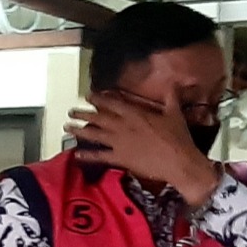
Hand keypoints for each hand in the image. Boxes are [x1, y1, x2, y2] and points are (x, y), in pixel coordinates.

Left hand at [70, 90, 218, 205]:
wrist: (178, 162)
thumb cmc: (178, 138)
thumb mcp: (175, 113)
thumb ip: (171, 97)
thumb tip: (174, 84)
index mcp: (136, 114)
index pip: (113, 103)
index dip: (99, 99)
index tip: (88, 96)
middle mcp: (124, 126)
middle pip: (98, 117)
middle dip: (83, 114)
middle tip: (70, 111)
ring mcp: (120, 143)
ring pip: (95, 134)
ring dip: (79, 130)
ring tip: (67, 127)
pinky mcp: (120, 158)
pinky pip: (100, 156)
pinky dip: (88, 155)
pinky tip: (77, 154)